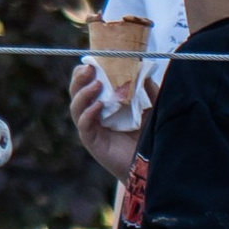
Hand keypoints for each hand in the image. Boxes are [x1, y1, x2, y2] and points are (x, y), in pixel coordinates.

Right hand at [70, 59, 140, 180]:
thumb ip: (149, 94)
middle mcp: (93, 114)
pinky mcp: (92, 141)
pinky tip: (98, 107)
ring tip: (96, 84)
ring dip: (83, 93)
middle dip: (80, 78)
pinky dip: (88, 113)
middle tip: (89, 68)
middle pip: (77, 92)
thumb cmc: (149, 139)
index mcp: (103, 105)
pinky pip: (84, 124)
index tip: (94, 61)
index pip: (88, 84)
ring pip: (76, 106)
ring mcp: (91, 128)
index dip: (87, 72)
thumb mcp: (152, 112)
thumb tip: (144, 72)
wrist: (150, 168)